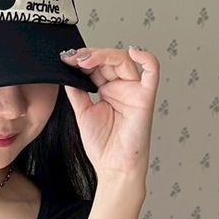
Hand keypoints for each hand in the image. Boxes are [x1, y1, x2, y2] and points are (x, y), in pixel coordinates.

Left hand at [59, 44, 159, 181]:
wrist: (112, 167)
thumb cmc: (102, 145)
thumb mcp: (82, 112)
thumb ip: (77, 91)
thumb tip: (67, 72)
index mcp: (108, 89)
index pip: (98, 65)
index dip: (83, 59)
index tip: (66, 59)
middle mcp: (122, 87)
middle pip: (110, 59)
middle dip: (90, 56)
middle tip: (73, 59)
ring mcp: (134, 91)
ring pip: (125, 60)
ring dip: (104, 55)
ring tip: (84, 60)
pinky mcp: (145, 97)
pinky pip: (153, 72)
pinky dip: (146, 58)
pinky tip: (133, 51)